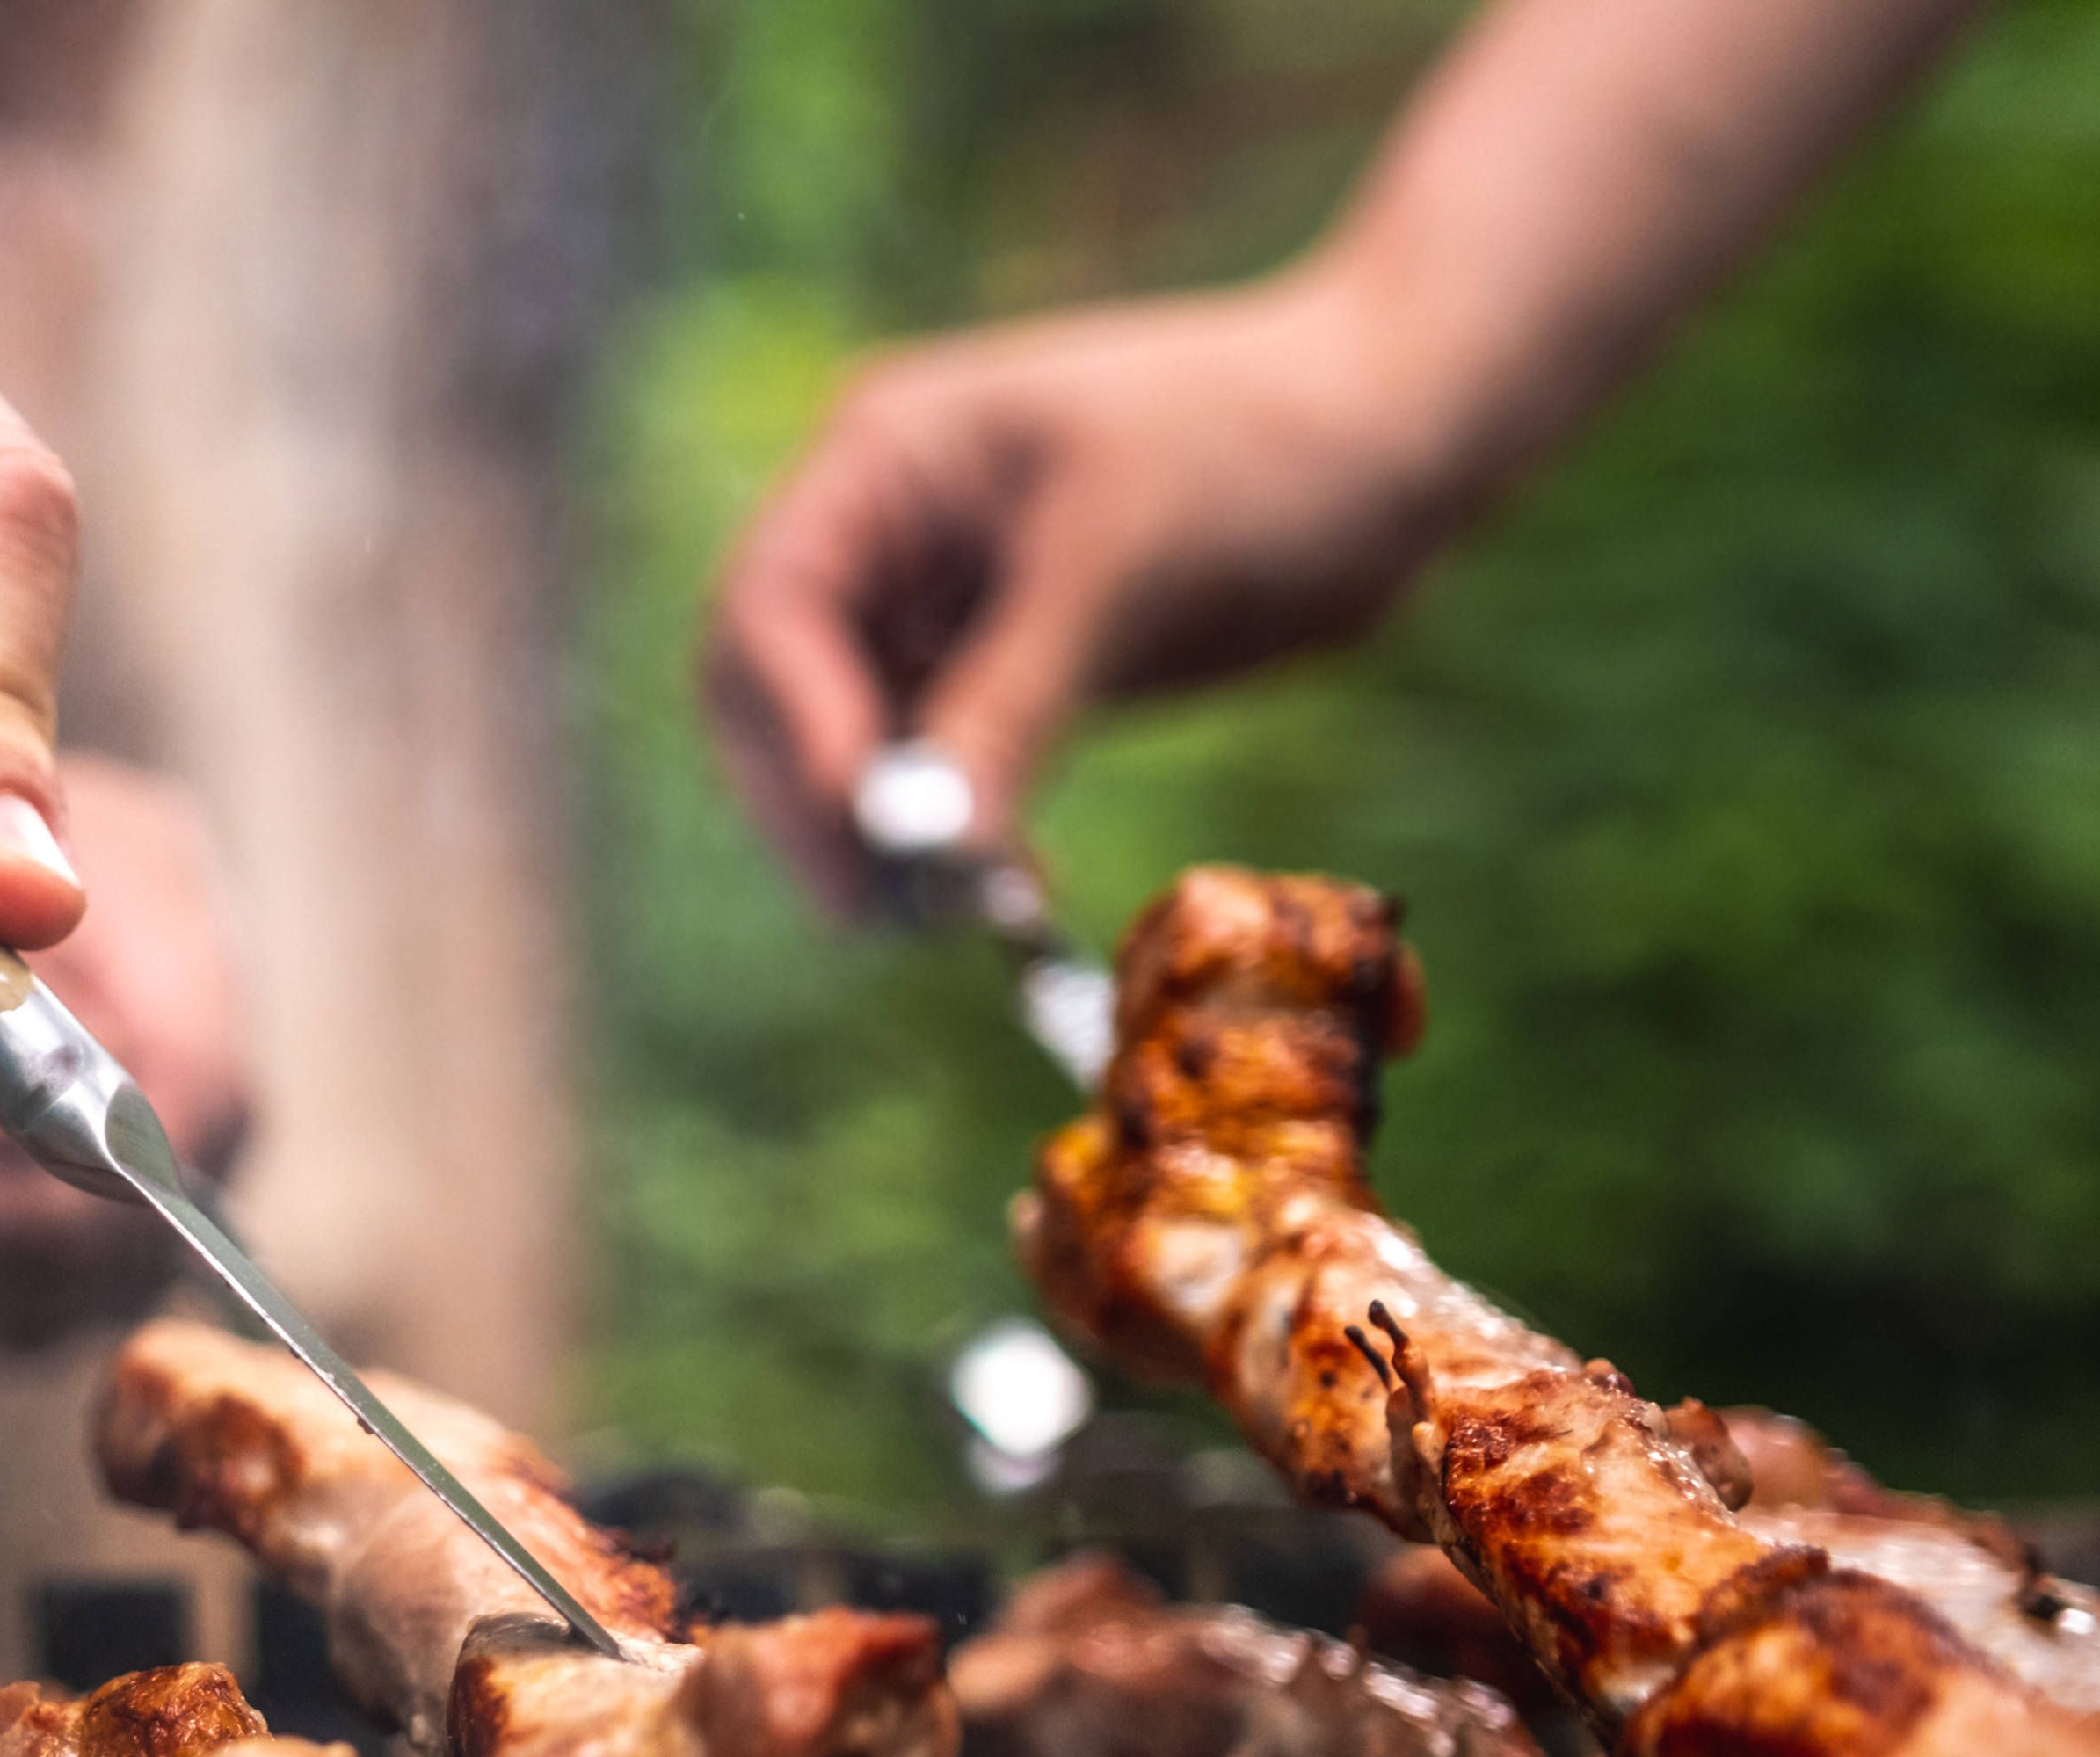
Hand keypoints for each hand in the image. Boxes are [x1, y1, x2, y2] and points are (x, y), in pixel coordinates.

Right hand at [706, 267, 1484, 914]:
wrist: (1390, 438)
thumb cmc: (1261, 451)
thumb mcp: (1120, 572)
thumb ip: (1009, 704)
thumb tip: (927, 850)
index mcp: (885, 457)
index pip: (769, 609)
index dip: (795, 730)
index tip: (864, 834)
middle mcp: (883, 527)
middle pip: (777, 692)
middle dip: (819, 803)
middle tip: (887, 915)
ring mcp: (933, 596)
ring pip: (845, 745)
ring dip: (882, 836)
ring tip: (956, 914)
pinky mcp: (993, 660)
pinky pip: (930, 767)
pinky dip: (950, 833)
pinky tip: (1006, 886)